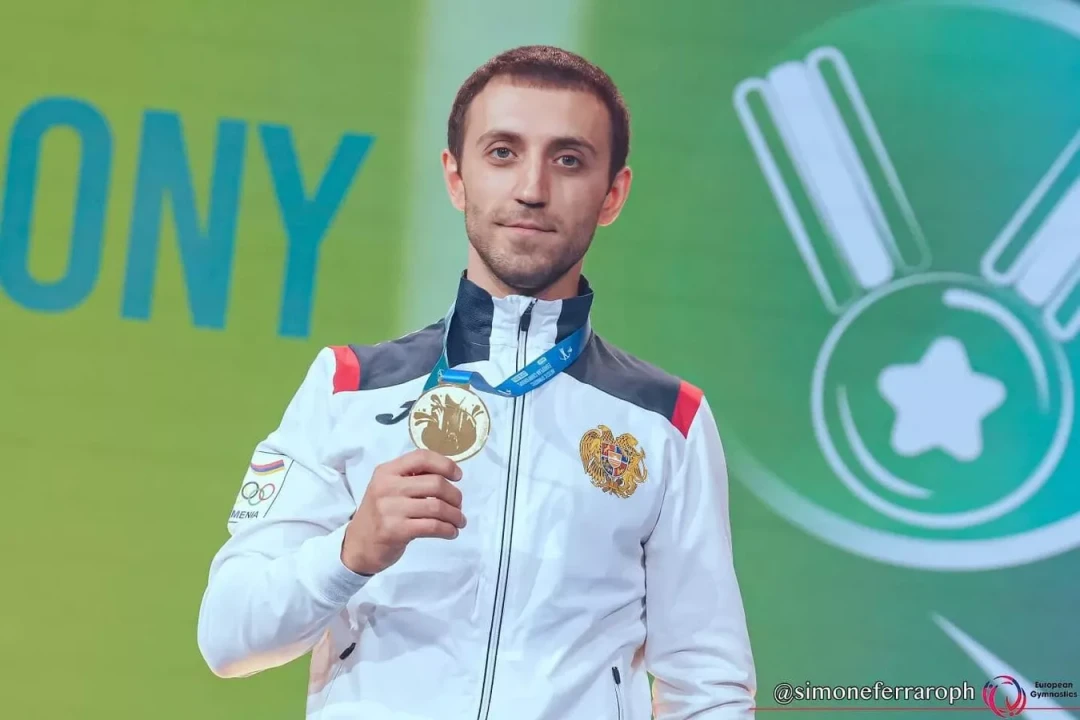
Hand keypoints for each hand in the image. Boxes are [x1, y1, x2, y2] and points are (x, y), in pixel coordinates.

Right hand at [340, 449, 464, 575]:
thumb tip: (449, 475)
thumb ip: (412, 478)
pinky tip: (451, 532)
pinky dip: (447, 529)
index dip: (445, 464)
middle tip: (459, 506)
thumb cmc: (380, 515)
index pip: (422, 457)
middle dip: (455, 495)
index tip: (458, 476)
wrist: (358, 546)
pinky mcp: (395, 530)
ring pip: (436, 506)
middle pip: (435, 483)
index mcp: (387, 471)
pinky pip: (432, 526)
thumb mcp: (389, 489)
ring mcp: (390, 509)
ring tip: (459, 521)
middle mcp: (387, 486)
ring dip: (455, 515)